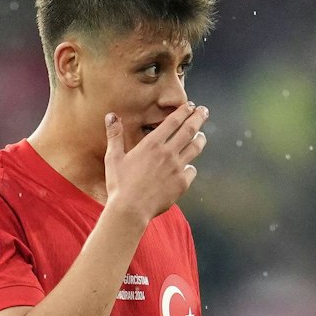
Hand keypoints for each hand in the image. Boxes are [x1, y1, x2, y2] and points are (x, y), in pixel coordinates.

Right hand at [105, 102, 207, 223]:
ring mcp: (177, 168)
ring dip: (200, 139)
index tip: (190, 106)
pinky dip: (191, 167)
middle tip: (204, 111)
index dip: (184, 111)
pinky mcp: (182, 184)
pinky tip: (189, 166)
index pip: (173, 121)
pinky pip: (192, 171)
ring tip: (202, 135)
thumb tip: (111, 115)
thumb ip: (115, 135)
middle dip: (198, 118)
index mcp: (152, 144)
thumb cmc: (120, 185)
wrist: (131, 210)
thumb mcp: (113, 157)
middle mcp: (168, 153)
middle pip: (189, 130)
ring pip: (195, 148)